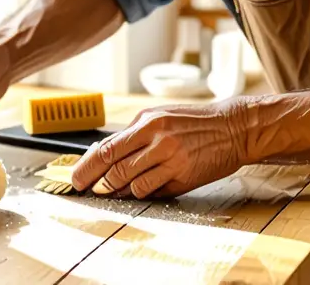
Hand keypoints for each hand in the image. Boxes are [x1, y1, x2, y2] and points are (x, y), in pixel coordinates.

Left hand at [71, 100, 248, 198]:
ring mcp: (172, 160)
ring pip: (132, 184)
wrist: (233, 128)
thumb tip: (104, 154)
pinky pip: (153, 191)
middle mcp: (158, 140)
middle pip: (115, 169)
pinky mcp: (184, 177)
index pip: (107, 149)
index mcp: (148, 122)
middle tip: (89, 189)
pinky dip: (142, 193)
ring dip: (119, 191)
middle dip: (97, 183)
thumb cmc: (194, 122)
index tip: (75, 178)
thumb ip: (133, 134)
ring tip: (114, 190)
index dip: (87, 167)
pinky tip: (142, 188)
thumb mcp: (161, 116)